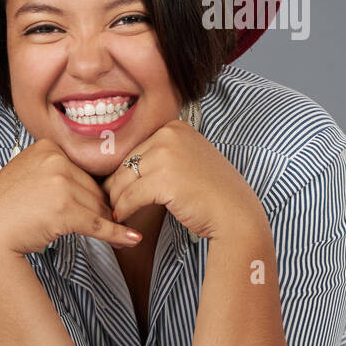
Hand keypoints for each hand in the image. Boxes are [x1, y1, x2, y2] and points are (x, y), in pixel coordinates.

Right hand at [0, 136, 140, 256]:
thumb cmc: (4, 210)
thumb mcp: (26, 174)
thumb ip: (55, 170)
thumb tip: (93, 182)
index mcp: (47, 147)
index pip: (82, 171)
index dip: (86, 193)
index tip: (91, 207)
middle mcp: (54, 160)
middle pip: (93, 187)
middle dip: (98, 208)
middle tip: (102, 226)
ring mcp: (60, 183)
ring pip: (98, 206)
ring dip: (108, 223)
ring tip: (118, 236)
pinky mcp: (65, 210)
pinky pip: (99, 223)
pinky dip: (117, 233)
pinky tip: (132, 238)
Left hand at [101, 119, 267, 241]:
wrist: (235, 215)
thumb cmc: (211, 192)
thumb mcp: (187, 159)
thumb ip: (161, 154)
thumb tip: (124, 165)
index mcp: (175, 126)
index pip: (136, 149)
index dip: (125, 172)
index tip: (117, 188)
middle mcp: (170, 135)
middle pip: (127, 163)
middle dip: (116, 185)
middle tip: (109, 202)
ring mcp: (167, 155)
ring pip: (124, 180)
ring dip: (116, 199)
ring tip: (114, 212)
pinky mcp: (163, 179)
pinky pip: (129, 197)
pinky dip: (122, 210)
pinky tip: (122, 218)